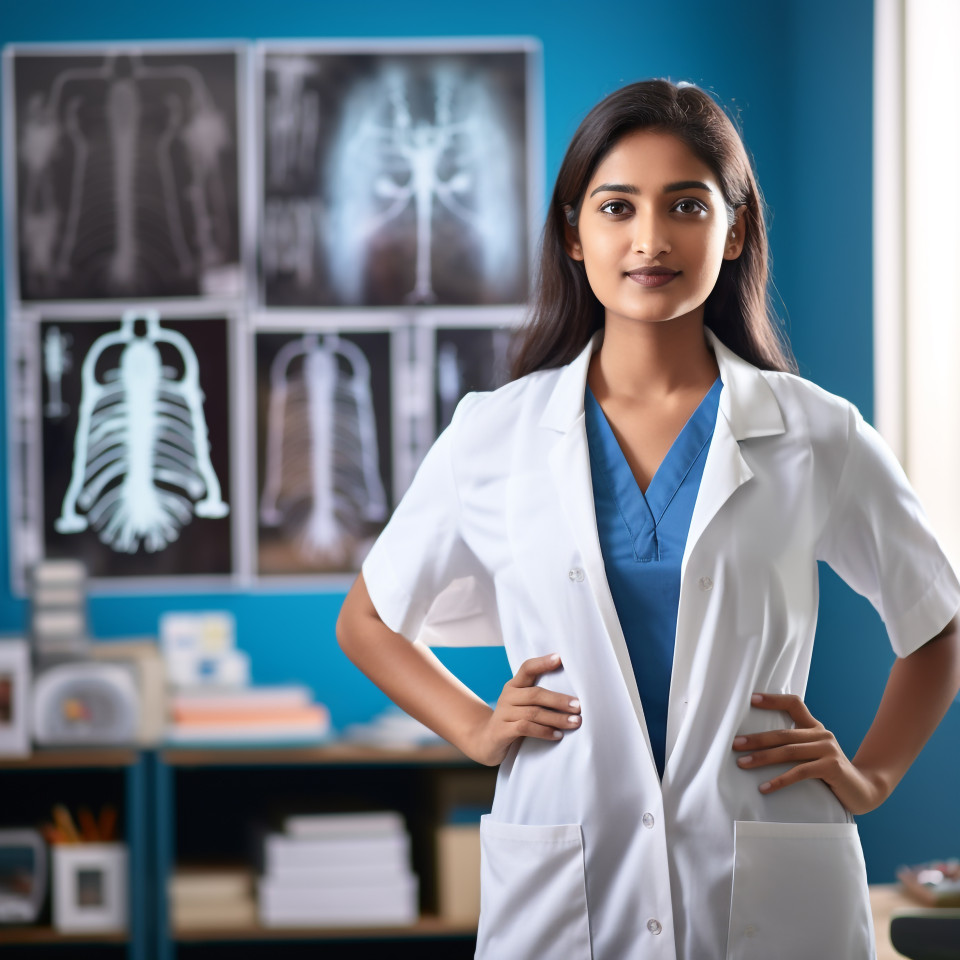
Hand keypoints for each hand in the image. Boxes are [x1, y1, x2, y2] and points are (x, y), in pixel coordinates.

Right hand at [468, 654, 580, 765]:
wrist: (488, 741)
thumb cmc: (514, 720)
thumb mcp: (522, 704)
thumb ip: (539, 697)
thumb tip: (573, 696)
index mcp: (514, 685)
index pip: (527, 668)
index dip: (542, 662)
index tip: (560, 658)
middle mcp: (507, 696)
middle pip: (535, 694)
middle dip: (559, 700)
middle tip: (578, 706)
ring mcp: (503, 713)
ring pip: (533, 713)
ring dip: (557, 718)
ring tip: (575, 722)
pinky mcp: (502, 731)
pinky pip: (525, 728)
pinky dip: (544, 731)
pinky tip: (558, 735)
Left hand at [732, 693, 887, 814]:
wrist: (864, 791)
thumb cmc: (830, 773)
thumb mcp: (813, 754)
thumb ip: (795, 745)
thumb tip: (757, 745)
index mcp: (815, 728)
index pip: (794, 703)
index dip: (773, 699)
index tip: (751, 698)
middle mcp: (822, 734)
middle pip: (783, 733)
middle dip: (756, 739)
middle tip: (735, 743)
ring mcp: (828, 750)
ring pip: (788, 752)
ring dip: (762, 758)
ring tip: (742, 763)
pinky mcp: (831, 767)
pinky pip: (800, 772)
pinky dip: (780, 780)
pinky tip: (764, 787)